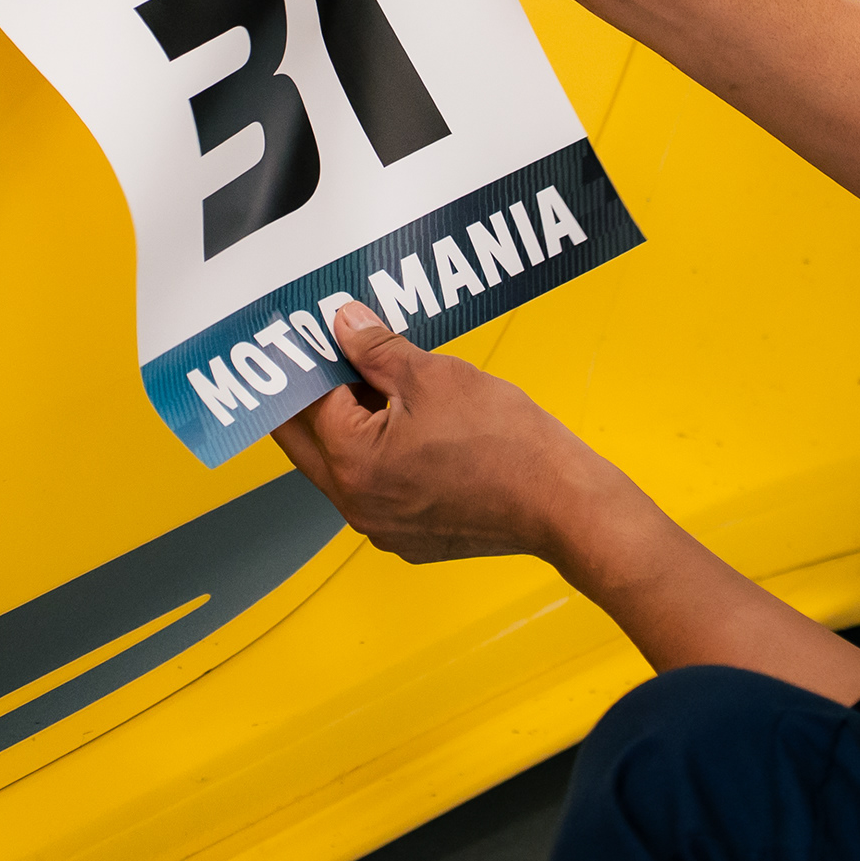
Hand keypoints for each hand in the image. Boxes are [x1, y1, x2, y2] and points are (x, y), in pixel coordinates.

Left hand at [276, 307, 859, 706]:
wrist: (563, 505)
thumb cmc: (507, 442)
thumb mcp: (435, 376)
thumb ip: (376, 350)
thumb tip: (343, 325)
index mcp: (351, 461)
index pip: (299, 401)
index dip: (298, 358)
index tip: (296, 330)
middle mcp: (354, 503)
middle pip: (305, 440)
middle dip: (305, 393)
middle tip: (313, 350)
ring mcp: (381, 526)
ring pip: (338, 465)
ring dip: (341, 424)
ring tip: (360, 379)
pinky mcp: (409, 536)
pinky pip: (373, 488)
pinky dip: (373, 455)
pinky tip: (398, 424)